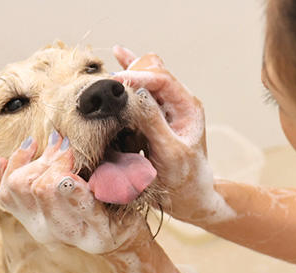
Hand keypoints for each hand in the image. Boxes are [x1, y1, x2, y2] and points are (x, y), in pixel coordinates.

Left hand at [0, 132, 149, 253]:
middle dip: (51, 158)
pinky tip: (24, 153)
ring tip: (50, 144)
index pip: (61, 194)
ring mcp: (37, 227)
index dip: (62, 166)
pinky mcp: (25, 218)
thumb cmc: (126, 209)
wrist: (111, 234)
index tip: (70, 147)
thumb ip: (112, 181)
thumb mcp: (129, 196)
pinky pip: (2, 194)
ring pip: (15, 187)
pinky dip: (6, 170)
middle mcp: (60, 234)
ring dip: (30, 160)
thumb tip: (80, 162)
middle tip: (65, 142)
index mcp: (92, 231)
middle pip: (36, 188)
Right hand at [112, 46, 234, 224]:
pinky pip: (140, 87)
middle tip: (109, 85)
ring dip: (127, 74)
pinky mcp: (153, 114)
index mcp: (187, 106)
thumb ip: (153, 122)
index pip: (162, 78)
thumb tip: (136, 93)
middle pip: (153, 70)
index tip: (115, 81)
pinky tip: (118, 53)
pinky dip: (129, 72)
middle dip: (131, 73)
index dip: (138, 76)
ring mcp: (165, 106)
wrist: (188, 198)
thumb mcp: (169, 152)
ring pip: (145, 75)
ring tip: (107, 80)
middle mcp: (177, 101)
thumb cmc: (183, 178)